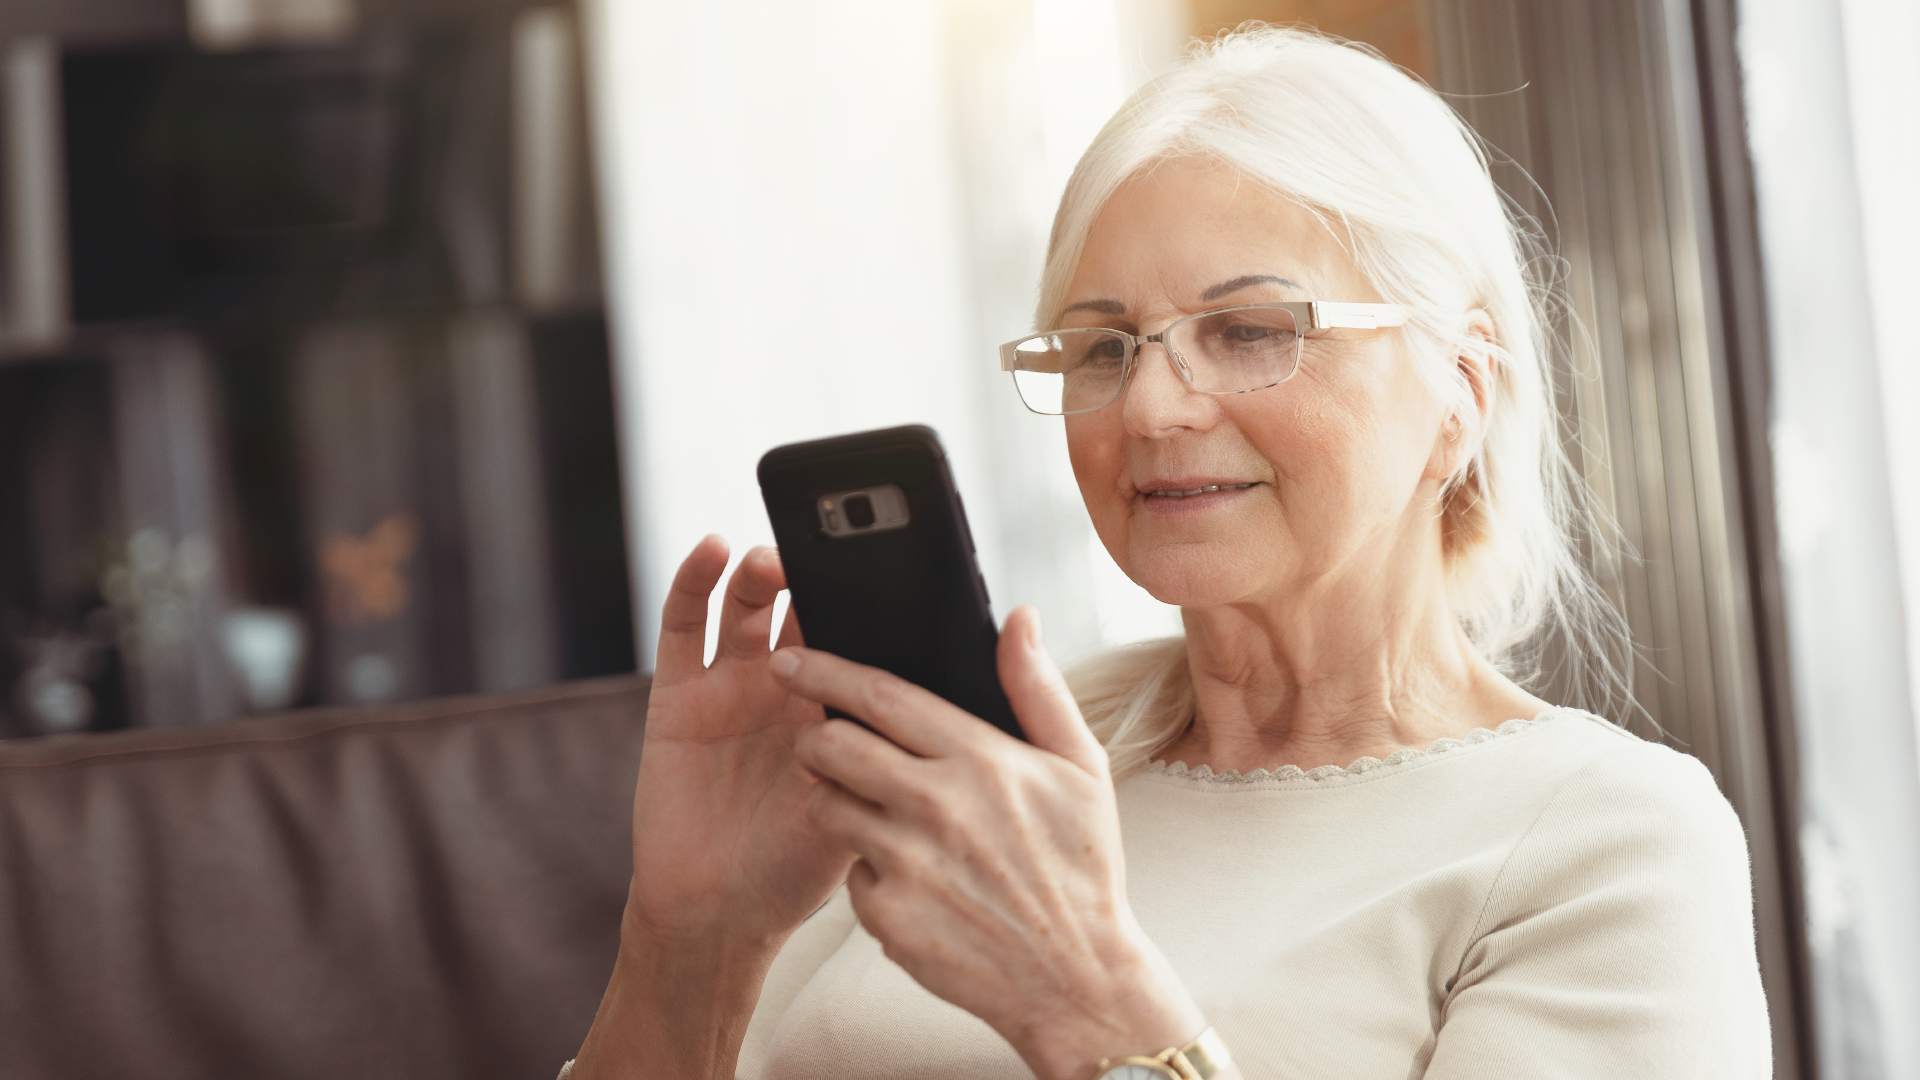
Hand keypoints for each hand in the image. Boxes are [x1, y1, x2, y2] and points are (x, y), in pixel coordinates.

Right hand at [624, 536, 855, 947]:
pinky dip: (693, 583)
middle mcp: (785, 687)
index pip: (856, 633)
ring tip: (773, 558)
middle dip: (816, 573)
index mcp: (836, 708)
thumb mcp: (859, 812)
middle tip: (829, 553)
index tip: (890, 562)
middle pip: (803, 605)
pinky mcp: (677, 694)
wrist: (717, 913)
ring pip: (747, 605)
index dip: (870, 598)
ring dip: (760, 571)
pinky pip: (683, 627)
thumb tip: (924, 710)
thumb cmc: (796, 870)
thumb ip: (879, 760)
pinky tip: (711, 551)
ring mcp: (730, 685)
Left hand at [774, 606, 1205, 1079]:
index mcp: (982, 759)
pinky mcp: (889, 916)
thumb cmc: (1082, 868)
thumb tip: (1020, 618)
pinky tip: (905, 871)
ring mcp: (909, 864)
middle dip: (813, 733)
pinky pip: (848, 872)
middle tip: (820, 737)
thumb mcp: (1081, 768)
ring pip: (826, 806)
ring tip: (865, 805)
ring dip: (831, 797)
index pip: (881, 696)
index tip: (791, 659)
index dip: (825, 670)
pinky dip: (865, 865)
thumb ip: (1039, 688)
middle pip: (833, 745)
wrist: (1078, 978)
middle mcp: (939, 807)